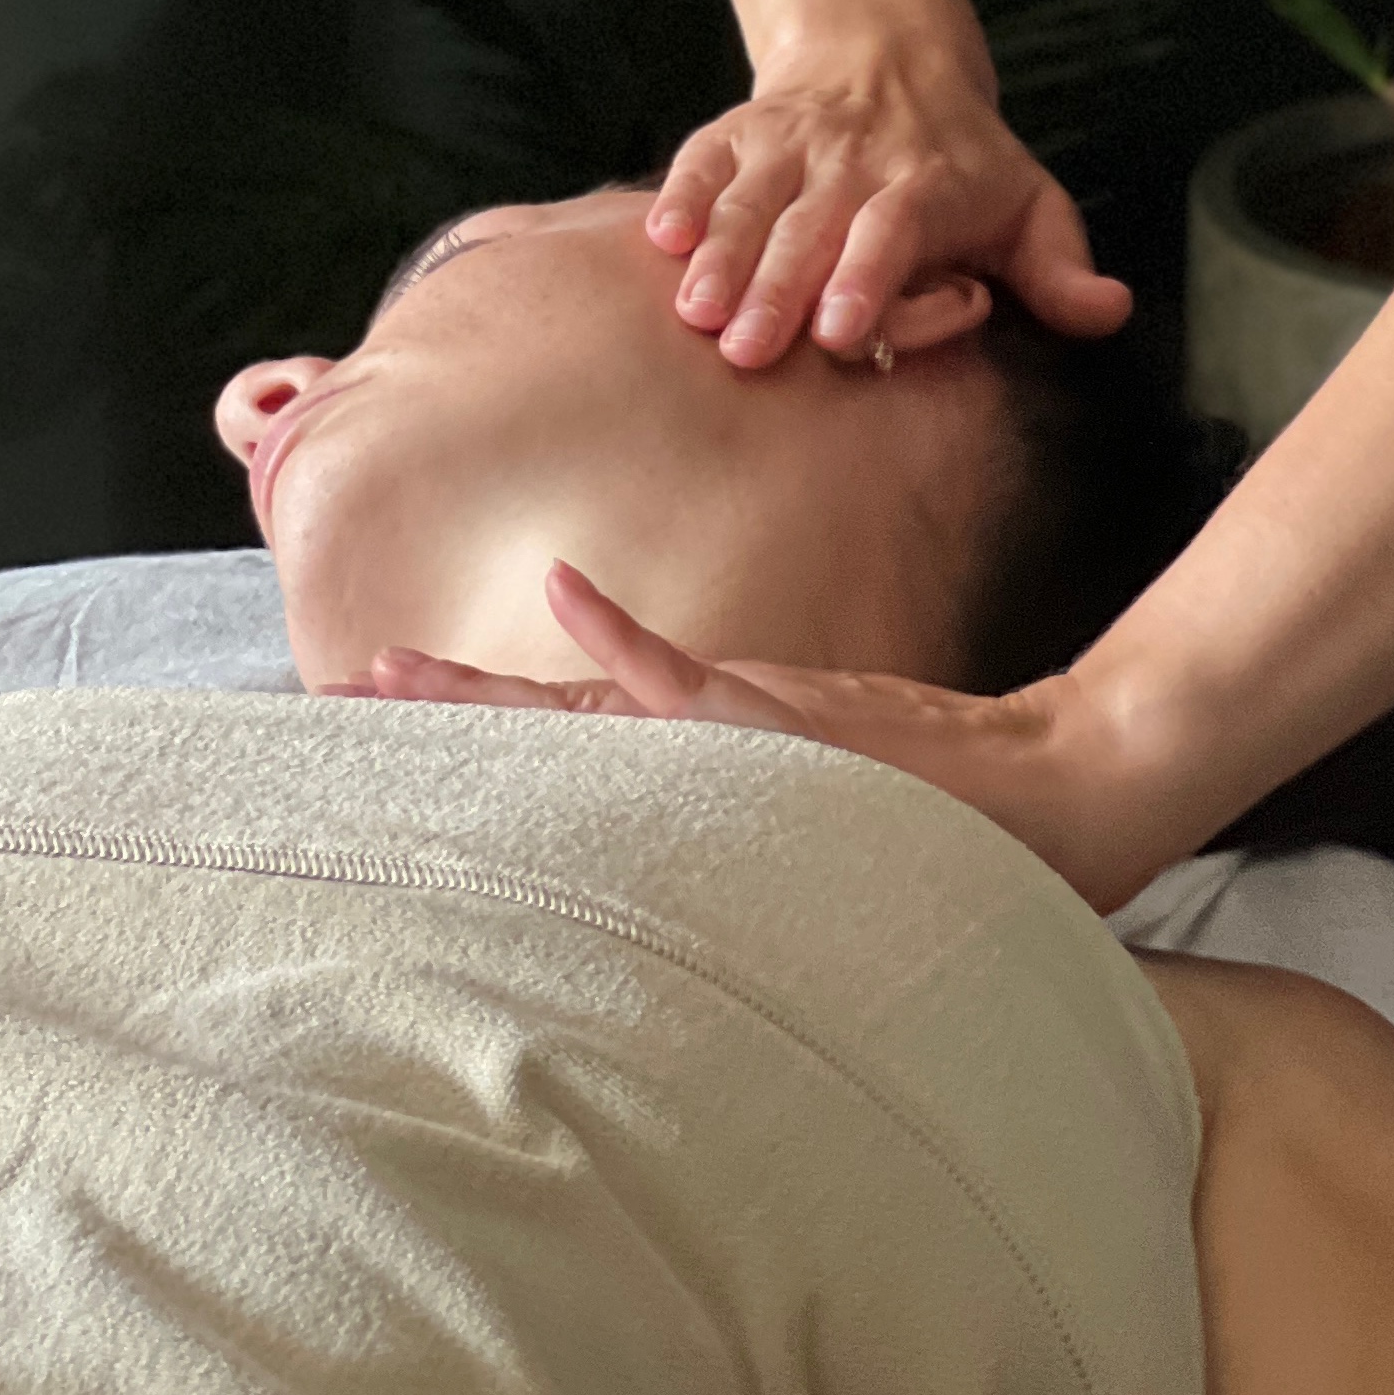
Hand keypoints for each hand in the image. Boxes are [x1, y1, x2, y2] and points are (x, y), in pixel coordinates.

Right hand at [335, 562, 1178, 912]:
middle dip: (441, 726)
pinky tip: (560, 593)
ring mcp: (738, 747)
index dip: (475, 739)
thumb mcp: (826, 772)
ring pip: (587, 716)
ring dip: (488, 699)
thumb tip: (615, 637)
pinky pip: (684, 674)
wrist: (1062, 797)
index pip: (571, 750)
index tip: (374, 726)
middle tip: (331, 702)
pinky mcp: (783, 722)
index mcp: (706, 781)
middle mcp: (706, 772)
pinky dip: (622, 638)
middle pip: (548, 738)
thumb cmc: (951, 801)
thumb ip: (735, 729)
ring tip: (384, 677)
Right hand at [649, 26, 1131, 367]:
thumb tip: (1111, 310)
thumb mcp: (1032, 207)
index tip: (839, 330)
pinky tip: (657, 237)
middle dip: (779, 287)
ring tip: (694, 310)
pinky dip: (682, 194)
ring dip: (722, 255)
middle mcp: (857, 160)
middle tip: (748, 351)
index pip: (896, 229)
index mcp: (930, 184)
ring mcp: (793, 143)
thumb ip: (1063, 271)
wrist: (889, 57)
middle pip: (812, 225)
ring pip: (752, 198)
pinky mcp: (740, 132)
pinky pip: (703, 159)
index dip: (868, 276)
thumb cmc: (966, 165)